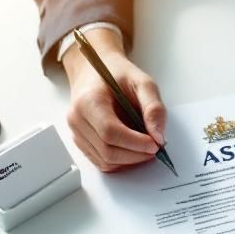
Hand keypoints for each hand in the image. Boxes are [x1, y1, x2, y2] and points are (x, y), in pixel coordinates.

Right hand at [62, 28, 166, 171]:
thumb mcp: (142, 82)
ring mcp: (76, 131)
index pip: (110, 132)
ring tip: (145, 149)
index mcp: (89, 100)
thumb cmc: (116, 74)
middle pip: (107, 150)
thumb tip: (158, 136)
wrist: (94, 71)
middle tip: (154, 149)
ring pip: (104, 160)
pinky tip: (133, 151)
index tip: (155, 145)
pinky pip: (100, 161)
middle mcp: (77, 118)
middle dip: (135, 155)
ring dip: (129, 161)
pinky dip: (120, 162)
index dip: (135, 143)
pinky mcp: (80, 141)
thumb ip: (153, 107)